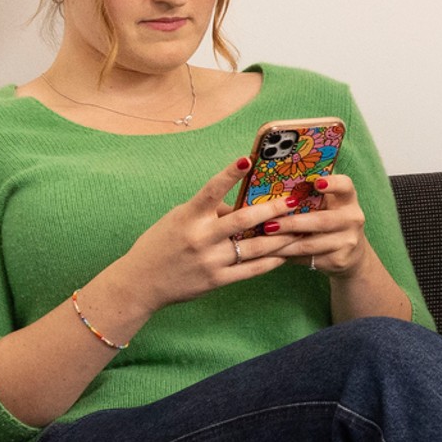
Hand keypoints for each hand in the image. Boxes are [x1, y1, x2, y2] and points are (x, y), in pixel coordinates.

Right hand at [101, 160, 305, 324]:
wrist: (141, 283)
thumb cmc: (161, 244)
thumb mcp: (178, 219)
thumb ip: (208, 211)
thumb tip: (242, 204)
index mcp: (188, 217)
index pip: (211, 190)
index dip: (229, 174)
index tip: (247, 159)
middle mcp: (200, 237)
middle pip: (242, 220)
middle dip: (271, 210)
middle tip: (292, 201)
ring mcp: (210, 260)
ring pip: (254, 247)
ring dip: (280, 237)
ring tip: (300, 227)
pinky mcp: (217, 280)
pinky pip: (251, 270)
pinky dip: (271, 261)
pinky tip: (286, 254)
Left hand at [255, 172, 373, 279]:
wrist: (352, 254)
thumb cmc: (329, 220)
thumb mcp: (327, 205)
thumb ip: (309, 195)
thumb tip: (271, 187)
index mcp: (347, 199)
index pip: (345, 186)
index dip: (333, 183)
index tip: (316, 183)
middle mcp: (352, 218)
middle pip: (322, 220)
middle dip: (292, 223)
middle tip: (269, 225)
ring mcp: (348, 241)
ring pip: (311, 244)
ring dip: (284, 243)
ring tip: (264, 241)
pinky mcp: (339, 260)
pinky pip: (308, 258)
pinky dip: (288, 256)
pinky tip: (273, 254)